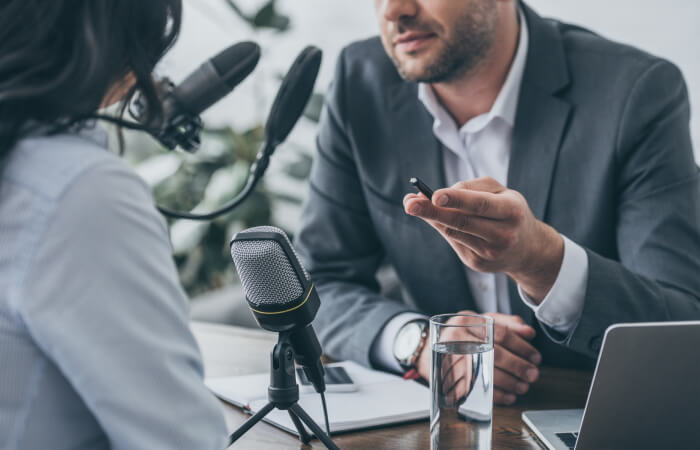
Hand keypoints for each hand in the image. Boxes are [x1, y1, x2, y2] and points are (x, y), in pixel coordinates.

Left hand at [404, 177, 563, 302]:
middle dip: (432, 211)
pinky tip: (437, 220)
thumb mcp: (500, 192)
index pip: (480, 204)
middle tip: (409, 203)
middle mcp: (504, 234)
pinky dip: (443, 229)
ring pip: (454, 233)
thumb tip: (437, 194)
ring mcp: (491, 253)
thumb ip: (470, 188)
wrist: (528, 249)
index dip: (456, 199)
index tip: (434, 194)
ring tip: (413, 205)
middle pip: (461, 222)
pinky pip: (454, 243)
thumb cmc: (509, 211)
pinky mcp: (479, 264)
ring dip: (431, 219)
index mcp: (512, 211)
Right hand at [415, 311, 541, 404]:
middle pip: (496, 354)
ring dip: (510, 382)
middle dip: (519, 366)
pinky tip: (509, 396)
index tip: (535, 357)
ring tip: (523, 386)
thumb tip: (528, 333)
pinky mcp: (450, 377)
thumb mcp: (478, 321)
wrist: (424, 348)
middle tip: (533, 373)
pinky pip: (476, 388)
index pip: (501, 334)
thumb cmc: (457, 334)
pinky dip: (496, 395)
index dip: (522, 347)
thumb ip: (505, 323)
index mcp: (467, 320)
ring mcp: (452, 358)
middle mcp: (458, 337)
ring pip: (488, 372)